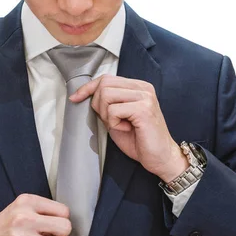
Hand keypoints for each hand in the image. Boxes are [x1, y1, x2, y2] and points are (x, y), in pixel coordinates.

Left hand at [69, 75, 188, 181]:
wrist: (160, 157)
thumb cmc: (140, 141)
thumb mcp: (118, 118)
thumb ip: (107, 104)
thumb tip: (86, 95)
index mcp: (138, 87)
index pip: (106, 78)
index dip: (88, 88)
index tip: (75, 98)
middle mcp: (143, 88)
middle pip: (104, 85)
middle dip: (98, 105)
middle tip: (111, 121)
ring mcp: (145, 97)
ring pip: (106, 95)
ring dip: (106, 115)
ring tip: (119, 125)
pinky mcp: (144, 109)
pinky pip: (113, 110)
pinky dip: (114, 123)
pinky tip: (127, 129)